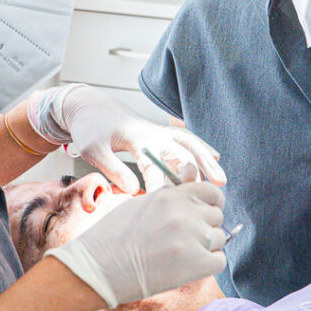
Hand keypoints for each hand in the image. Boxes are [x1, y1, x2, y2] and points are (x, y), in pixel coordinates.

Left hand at [29, 84, 226, 192]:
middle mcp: (153, 133)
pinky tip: (214, 158)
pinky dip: (200, 148)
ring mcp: (158, 132)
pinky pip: (184, 139)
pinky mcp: (158, 133)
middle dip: (200, 170)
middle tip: (216, 190)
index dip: (165, 185)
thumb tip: (136, 191)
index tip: (172, 204)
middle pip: (183, 152)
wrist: (89, 106)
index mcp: (138, 138)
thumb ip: (113, 169)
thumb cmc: (89, 129)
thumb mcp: (93, 150)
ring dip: (206, 161)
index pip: (158, 164)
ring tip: (221, 180)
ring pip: (189, 145)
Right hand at [43, 179, 226, 307]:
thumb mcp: (141, 204)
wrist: (95, 268)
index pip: (211, 191)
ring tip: (181, 255)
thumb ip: (171, 193)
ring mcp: (191, 237)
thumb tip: (193, 175)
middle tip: (185, 240)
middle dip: (206, 227)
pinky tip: (186, 267)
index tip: (206, 214)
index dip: (212, 203)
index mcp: (171, 195)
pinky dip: (207, 265)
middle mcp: (184, 212)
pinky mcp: (195, 263)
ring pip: (219, 239)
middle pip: (217, 216)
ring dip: (206, 248)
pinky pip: (219, 261)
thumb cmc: (112, 238)